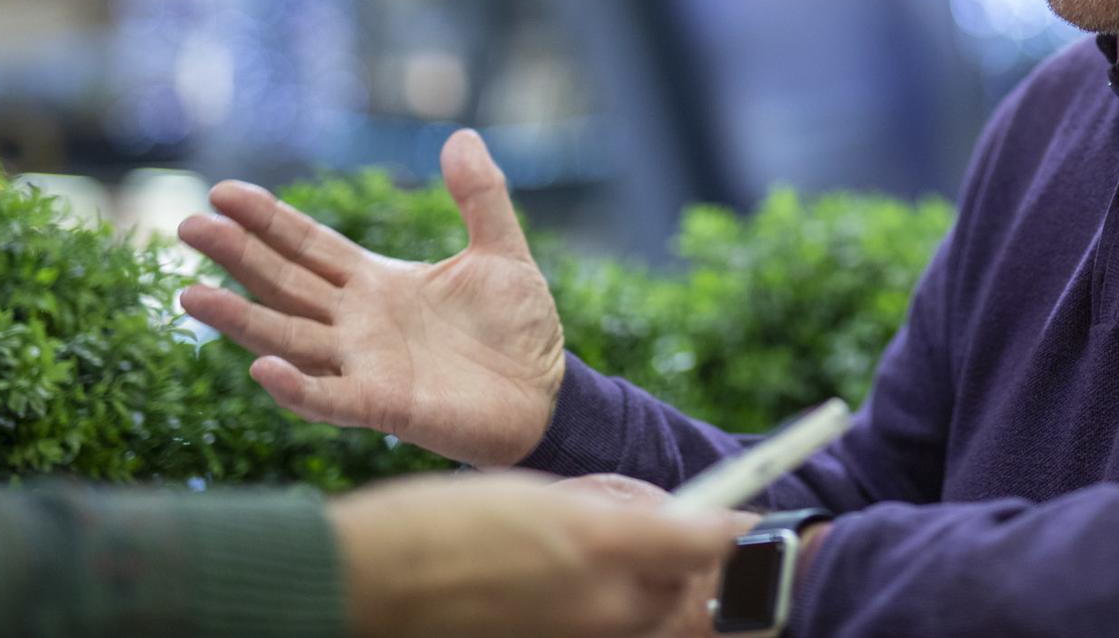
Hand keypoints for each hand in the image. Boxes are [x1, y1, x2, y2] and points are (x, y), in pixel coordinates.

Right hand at [178, 129, 566, 466]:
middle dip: (237, 255)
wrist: (549, 395)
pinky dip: (295, 386)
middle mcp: (356, 323)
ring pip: (288, 338)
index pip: (309, 246)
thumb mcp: (501, 251)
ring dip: (240, 320)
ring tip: (191, 294)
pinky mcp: (384, 406)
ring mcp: (364, 365)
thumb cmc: (517, 329)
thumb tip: (460, 135)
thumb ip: (480, 196)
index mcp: (377, 282)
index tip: (223, 192)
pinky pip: (329, 398)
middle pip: (283, 283)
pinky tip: (261, 367)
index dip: (268, 220)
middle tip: (188, 224)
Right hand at [326, 471, 738, 637]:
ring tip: (585, 561)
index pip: (705, 541)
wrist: (367, 588)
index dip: (736, 529)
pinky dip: (605, 615)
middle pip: (683, 590)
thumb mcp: (539, 495)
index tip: (750, 521)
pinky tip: (558, 590)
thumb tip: (659, 515)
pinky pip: (607, 635)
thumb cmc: (443, 525)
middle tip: (655, 534)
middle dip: (681, 562)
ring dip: (643, 594)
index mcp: (600, 544)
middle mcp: (602, 605)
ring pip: (645, 620)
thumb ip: (609, 508)